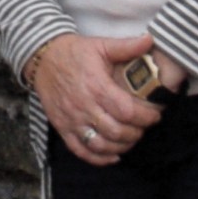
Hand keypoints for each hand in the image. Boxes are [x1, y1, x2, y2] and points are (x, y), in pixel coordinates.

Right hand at [24, 33, 163, 166]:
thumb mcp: (100, 45)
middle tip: (144, 127)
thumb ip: (126, 46)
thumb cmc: (73, 52)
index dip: (146, 117)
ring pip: (101, 145)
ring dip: (121, 146)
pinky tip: (113, 155)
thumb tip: (150, 40)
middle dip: (137, 133)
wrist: (42, 58)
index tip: (155, 115)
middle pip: (117, 131)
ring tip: (131, 139)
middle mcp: (84, 106)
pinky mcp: (62, 127)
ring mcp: (72, 120)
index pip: (127, 111)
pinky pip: (81, 150)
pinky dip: (99, 158)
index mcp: (97, 86)